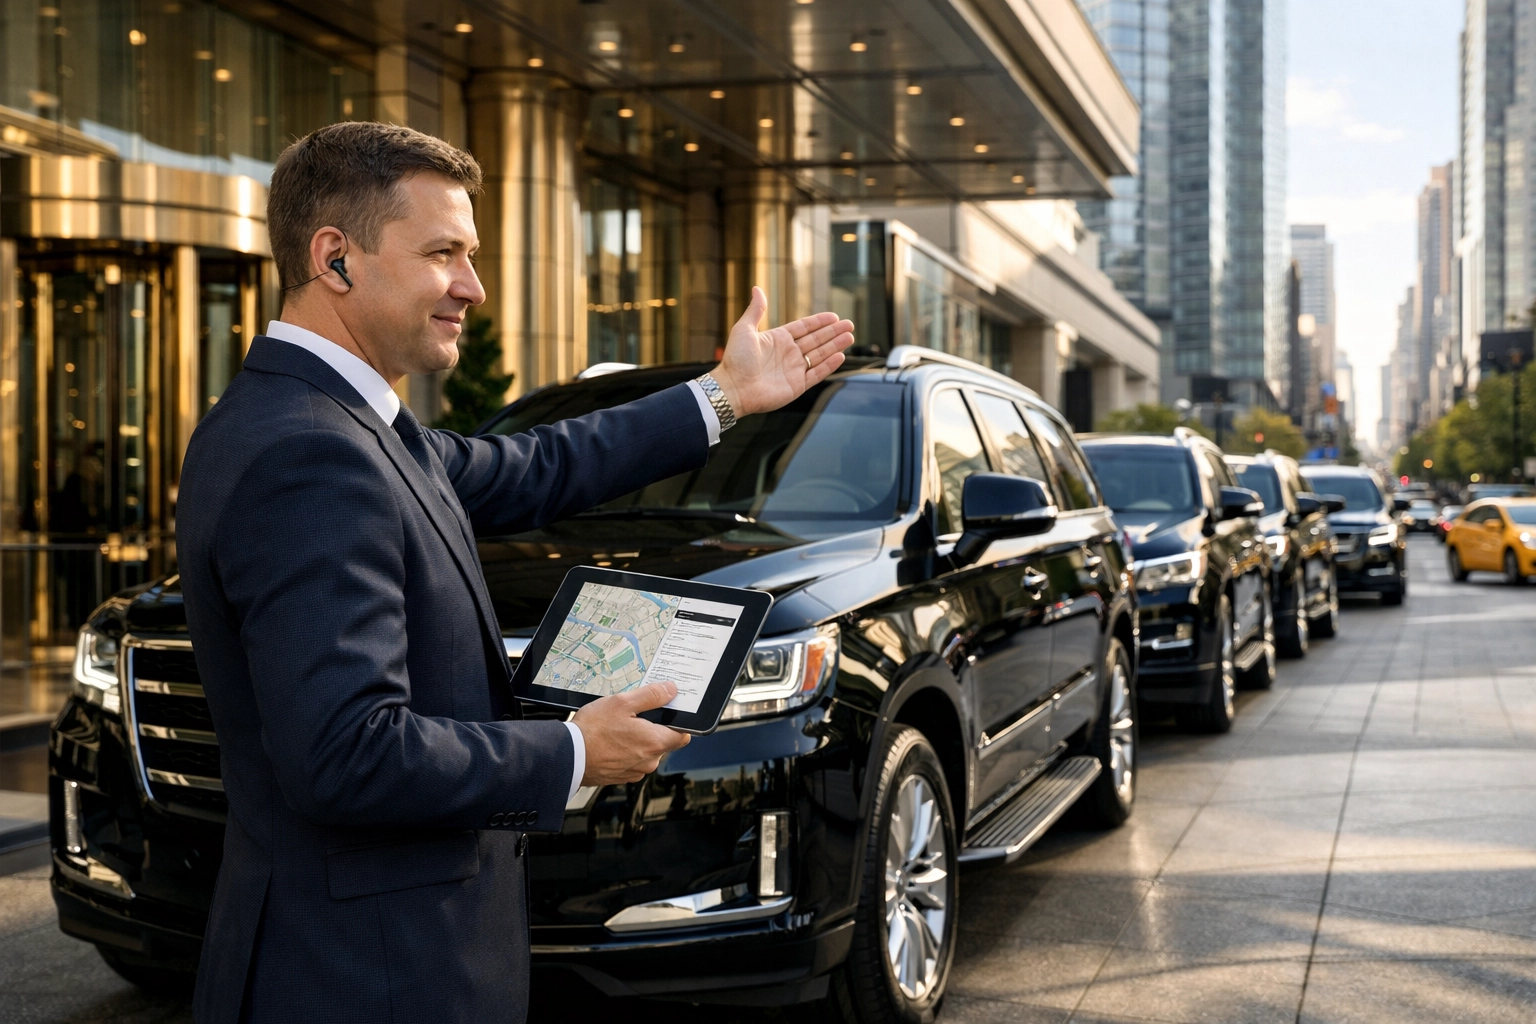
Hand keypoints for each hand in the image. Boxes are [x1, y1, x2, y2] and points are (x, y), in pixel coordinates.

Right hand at [571, 681, 690, 785]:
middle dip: (652, 729)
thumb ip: (651, 696)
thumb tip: (671, 691)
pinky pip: (631, 761)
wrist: (567, 756)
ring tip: (616, 729)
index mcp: (655, 743)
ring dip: (637, 741)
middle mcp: (649, 761)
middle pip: (662, 742)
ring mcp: (634, 771)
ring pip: (645, 752)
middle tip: (633, 716)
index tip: (668, 713)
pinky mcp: (620, 777)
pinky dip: (624, 752)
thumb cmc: (593, 730)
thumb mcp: (623, 702)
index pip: (683, 735)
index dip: (677, 723)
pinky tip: (610, 741)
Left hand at [710, 287, 854, 417]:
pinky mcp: (797, 386)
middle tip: (849, 325)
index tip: (834, 316)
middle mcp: (788, 354)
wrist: (733, 388)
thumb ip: (756, 310)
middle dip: (833, 332)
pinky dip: (829, 365)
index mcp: (778, 339)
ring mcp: (793, 370)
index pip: (804, 328)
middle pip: (816, 340)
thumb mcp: (744, 329)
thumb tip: (756, 288)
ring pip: (820, 355)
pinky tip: (840, 356)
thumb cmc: (736, 359)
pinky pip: (817, 373)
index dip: (819, 322)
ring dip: (835, 346)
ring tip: (850, 337)